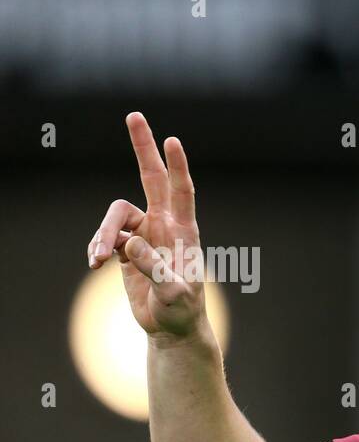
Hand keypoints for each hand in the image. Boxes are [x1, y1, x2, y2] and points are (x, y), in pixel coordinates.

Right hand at [88, 112, 205, 338]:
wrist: (171, 326)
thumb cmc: (182, 310)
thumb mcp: (172, 292)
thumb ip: (153, 267)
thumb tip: (129, 244)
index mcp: (183, 232)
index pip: (181, 192)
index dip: (177, 166)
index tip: (172, 140)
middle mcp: (164, 226)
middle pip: (150, 178)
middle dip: (142, 148)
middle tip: (134, 115)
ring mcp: (144, 234)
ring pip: (115, 217)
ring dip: (101, 234)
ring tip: (95, 258)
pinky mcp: (127, 248)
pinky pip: (105, 236)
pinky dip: (96, 247)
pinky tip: (93, 263)